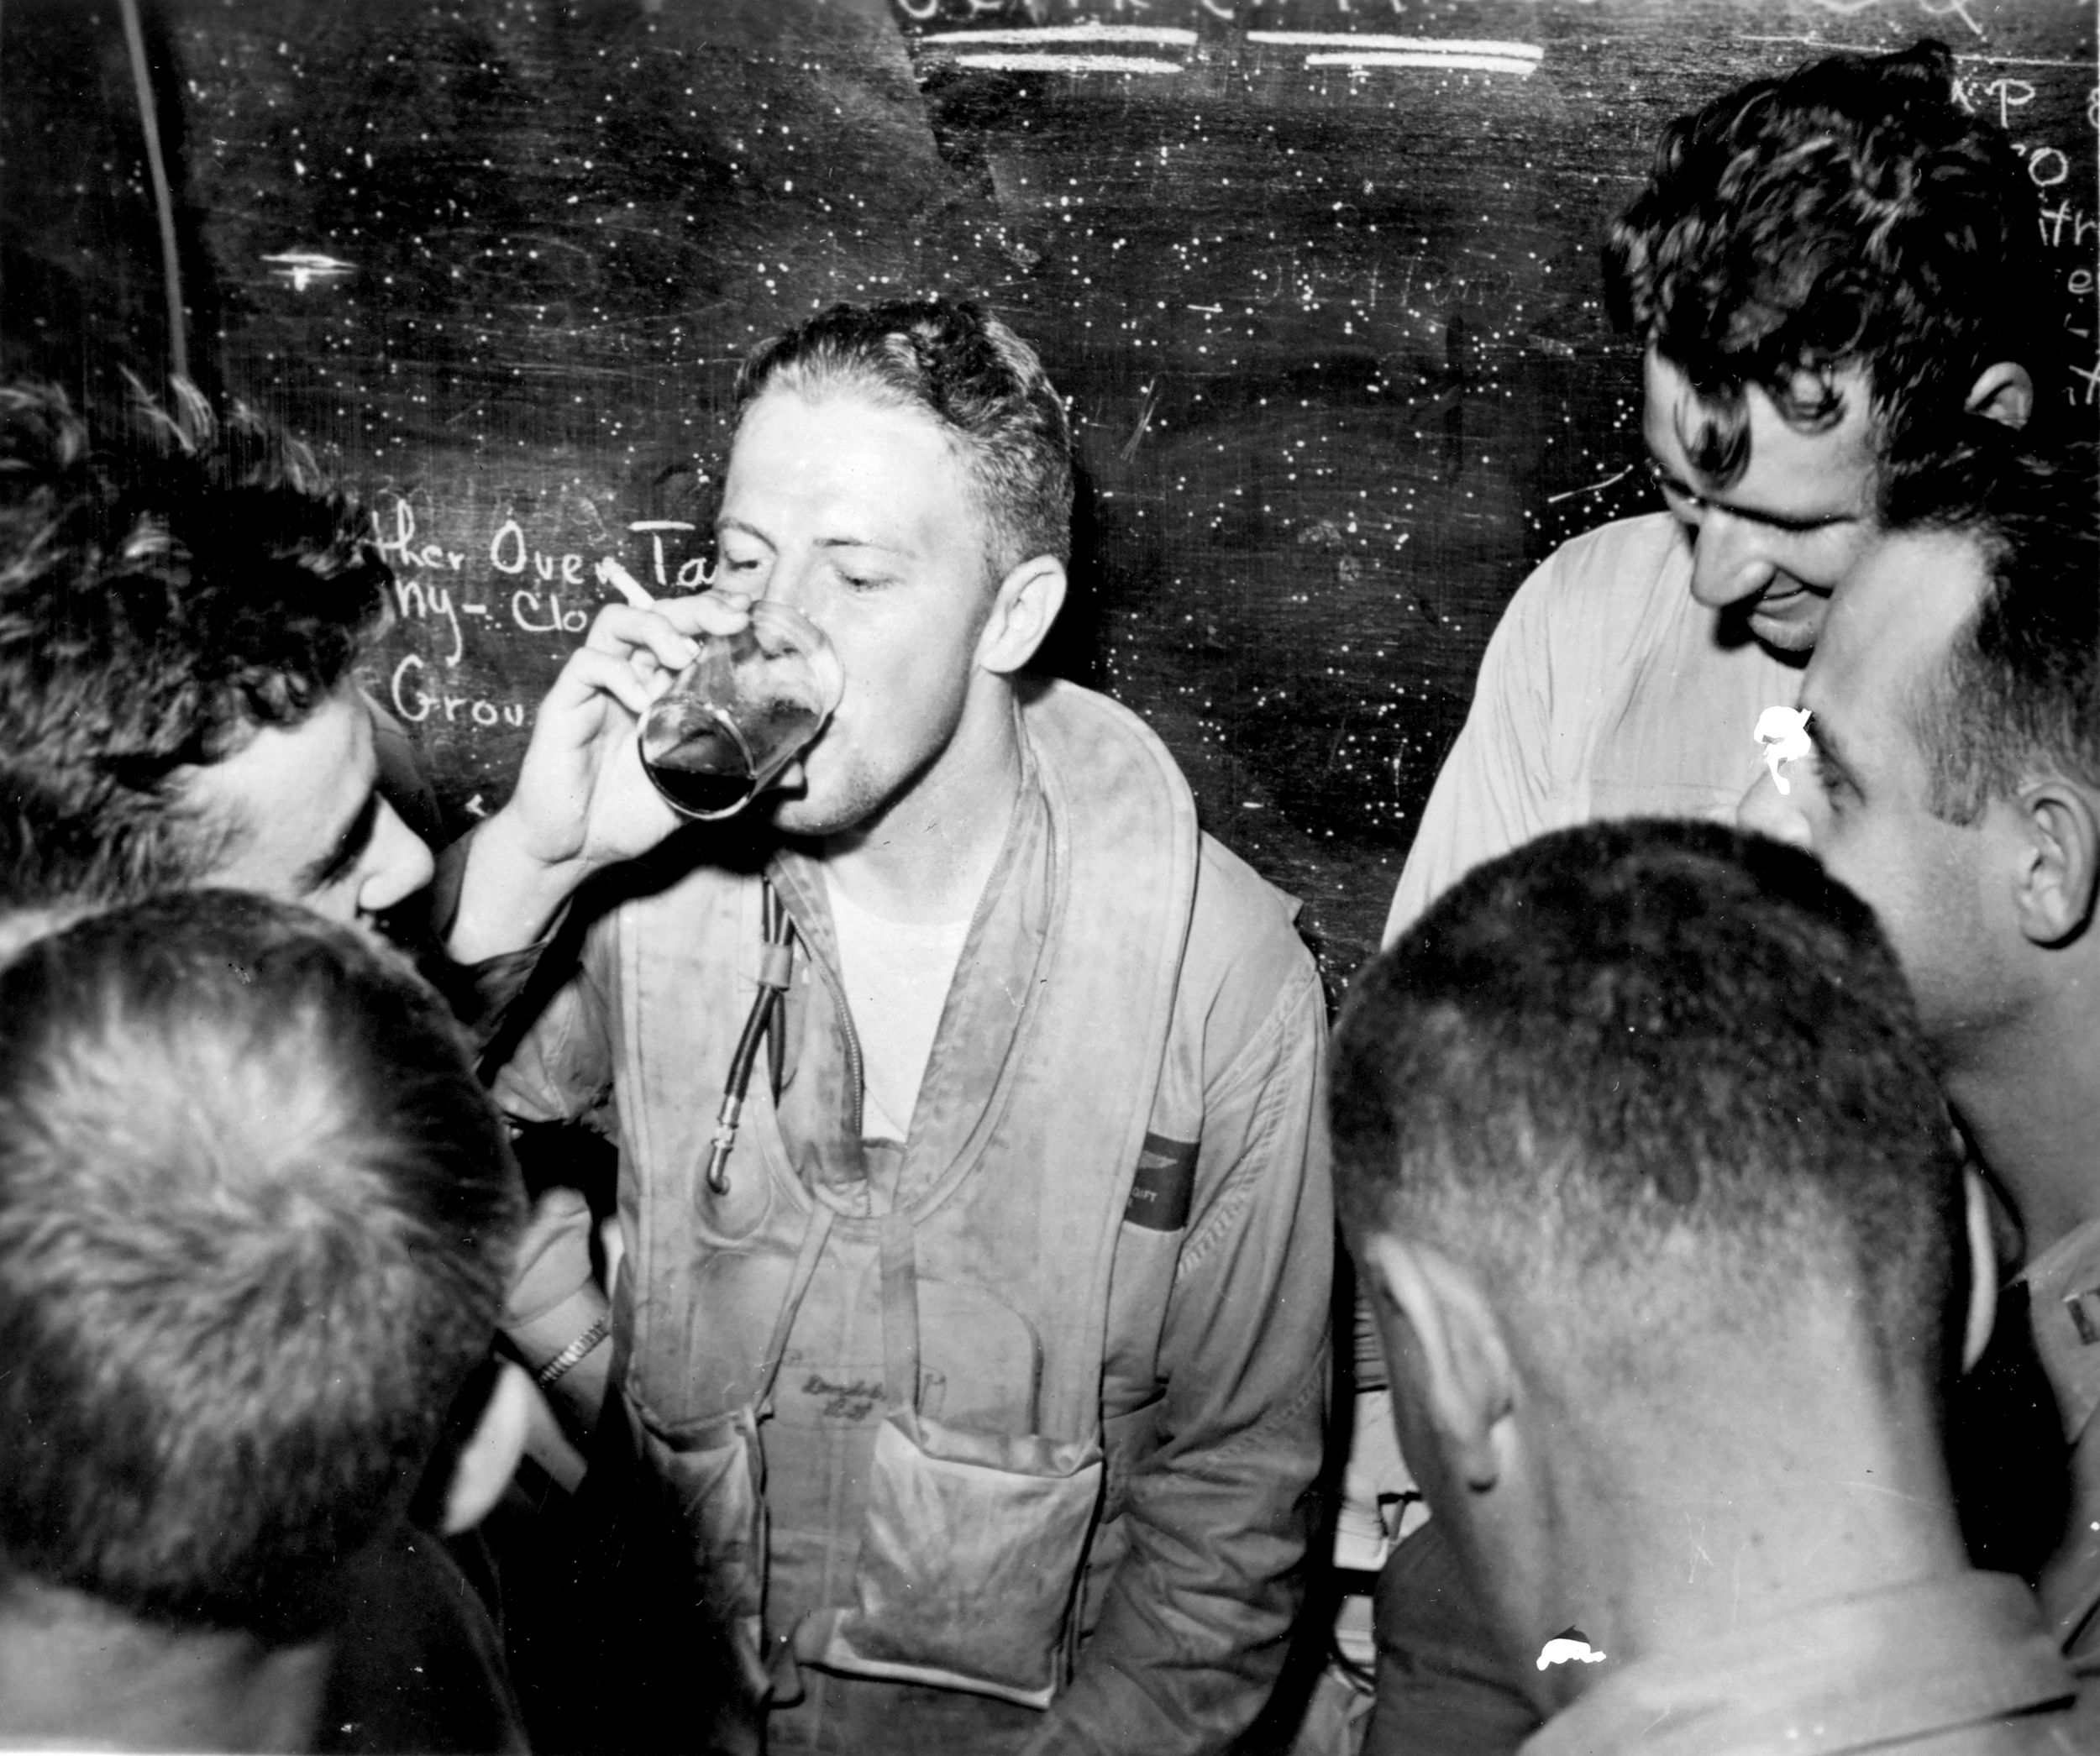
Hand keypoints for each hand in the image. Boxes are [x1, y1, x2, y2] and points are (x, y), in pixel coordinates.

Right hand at [446, 592, 749, 960]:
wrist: (576, 850)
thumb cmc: (630, 815)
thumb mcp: (700, 793)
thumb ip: (747, 781)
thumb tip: (801, 777)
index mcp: (660, 688)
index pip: (685, 630)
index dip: (714, 614)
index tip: (748, 616)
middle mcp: (629, 678)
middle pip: (658, 614)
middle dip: (696, 609)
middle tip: (729, 622)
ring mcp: (595, 688)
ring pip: (617, 623)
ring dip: (656, 627)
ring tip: (682, 654)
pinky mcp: (564, 704)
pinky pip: (587, 665)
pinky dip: (617, 671)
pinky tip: (640, 699)